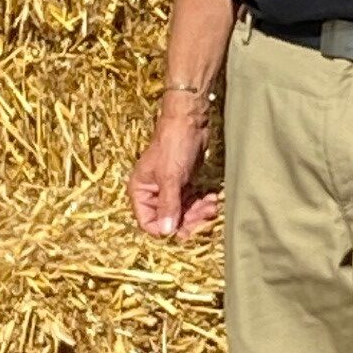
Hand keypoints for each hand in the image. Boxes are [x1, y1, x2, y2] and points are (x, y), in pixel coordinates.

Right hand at [127, 98, 219, 239]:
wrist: (190, 121)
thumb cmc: (174, 145)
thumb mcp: (170, 177)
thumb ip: (168, 205)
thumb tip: (167, 232)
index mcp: (141, 191)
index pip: (148, 222)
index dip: (165, 229)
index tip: (183, 230)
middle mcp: (152, 192)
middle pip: (168, 219)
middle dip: (187, 220)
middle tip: (204, 215)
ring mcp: (169, 188)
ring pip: (182, 212)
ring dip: (197, 212)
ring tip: (211, 205)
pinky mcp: (184, 183)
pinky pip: (191, 201)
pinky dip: (201, 203)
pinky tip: (212, 198)